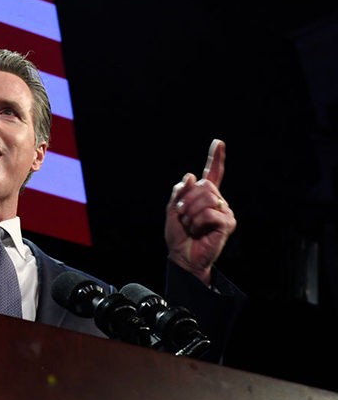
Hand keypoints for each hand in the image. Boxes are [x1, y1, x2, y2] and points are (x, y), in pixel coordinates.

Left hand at [164, 139, 236, 284]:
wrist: (182, 256)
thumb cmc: (179, 235)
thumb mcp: (172, 210)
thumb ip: (180, 192)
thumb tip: (192, 175)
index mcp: (205, 196)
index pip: (213, 174)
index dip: (216, 158)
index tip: (219, 142)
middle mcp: (217, 201)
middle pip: (204, 185)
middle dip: (187, 202)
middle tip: (184, 218)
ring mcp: (224, 211)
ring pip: (206, 199)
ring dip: (190, 214)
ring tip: (191, 226)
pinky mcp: (227, 223)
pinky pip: (209, 213)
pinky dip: (197, 223)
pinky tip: (199, 232)